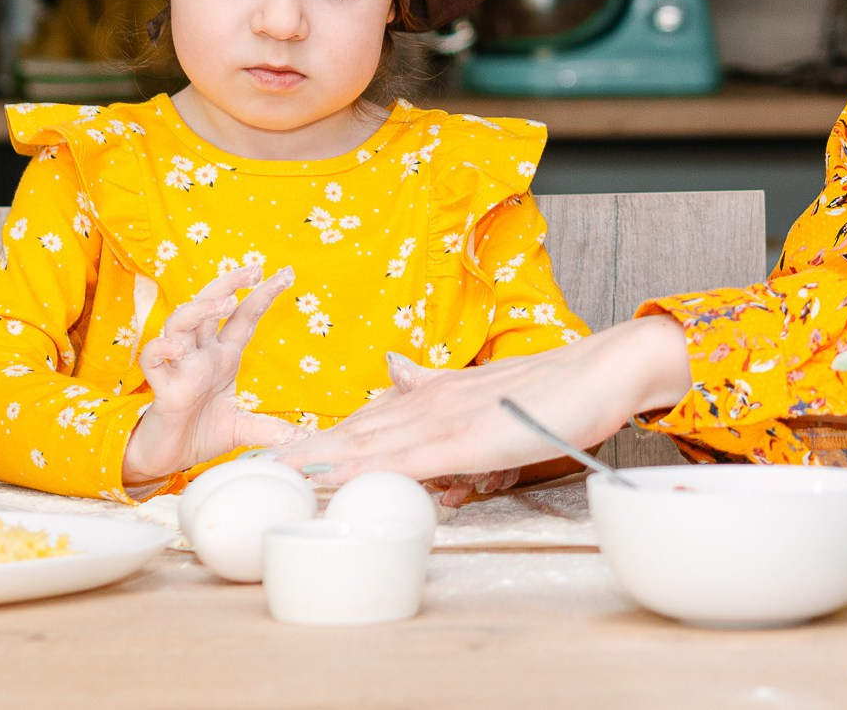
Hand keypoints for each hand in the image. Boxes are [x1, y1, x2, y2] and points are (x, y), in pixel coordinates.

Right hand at [120, 263, 304, 485]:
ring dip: (200, 309)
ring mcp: (180, 368)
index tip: (287, 273)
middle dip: (230, 283)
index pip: (244, 317)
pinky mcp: (161, 388)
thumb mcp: (240, 429)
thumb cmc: (198, 435)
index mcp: (223, 357)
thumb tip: (301, 437)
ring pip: (181, 324)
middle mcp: (201, 355)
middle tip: (255, 269)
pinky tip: (179, 346)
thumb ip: (268, 429)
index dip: (263, 294)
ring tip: (224, 302)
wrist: (165, 460)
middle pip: (211, 306)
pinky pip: (153, 359)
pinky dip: (162, 348)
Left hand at [274, 316, 693, 486]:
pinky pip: (403, 459)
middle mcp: (429, 404)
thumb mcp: (483, 387)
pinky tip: (335, 477)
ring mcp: (444, 421)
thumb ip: (435, 383)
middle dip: (298, 454)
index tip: (271, 456)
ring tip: (270, 476)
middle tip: (248, 473)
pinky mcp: (463, 439)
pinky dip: (364, 468)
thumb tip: (393, 370)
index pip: (363, 422)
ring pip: (366, 444)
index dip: (315, 438)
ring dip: (316, 461)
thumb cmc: (552, 388)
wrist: (598, 371)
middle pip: (350, 434)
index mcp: (432, 396)